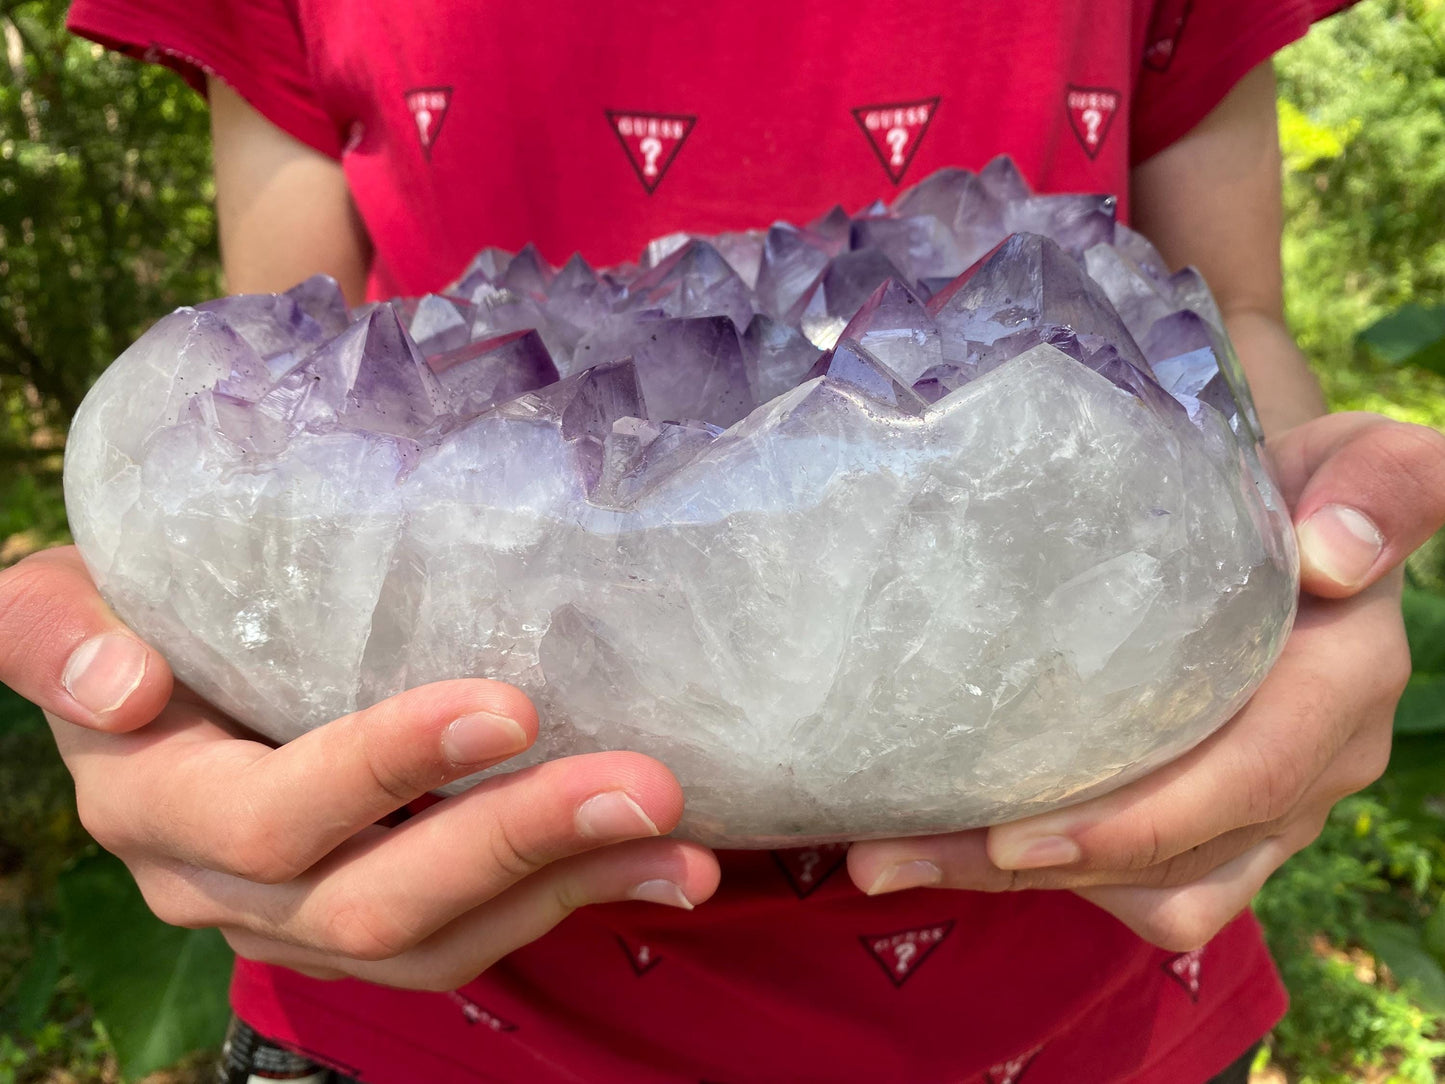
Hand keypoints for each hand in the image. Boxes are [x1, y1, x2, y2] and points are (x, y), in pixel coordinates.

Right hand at [3, 549, 717, 989]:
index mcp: (156, 806)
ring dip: (571, 890)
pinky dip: (571, 902)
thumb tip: (122, 684)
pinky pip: (470, 939)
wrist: (143, 683)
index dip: (388, 770)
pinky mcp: (367, 926)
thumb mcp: (59, 604)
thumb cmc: (123, 621)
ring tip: (683, 848)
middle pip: (377, 894)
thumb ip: (53, 633)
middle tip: (646, 783)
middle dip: (518, 838)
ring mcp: (301, 919)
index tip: (512, 706)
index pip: (276, 813)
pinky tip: (660, 867)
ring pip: (440, 939)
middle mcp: (224, 887)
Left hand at [848, 413, 1444, 951]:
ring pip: (1139, 888)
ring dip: (1006, 884)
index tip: (1016, 838)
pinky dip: (1035, 880)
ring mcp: (1258, 813)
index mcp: (1343, 683)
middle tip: (893, 854)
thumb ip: (1376, 484)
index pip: (1252, 774)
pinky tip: (940, 846)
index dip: (1140, 821)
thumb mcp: (1348, 461)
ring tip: (886, 857)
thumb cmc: (1290, 490)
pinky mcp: (1209, 831)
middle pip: (1171, 855)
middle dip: (1033, 866)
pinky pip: (1130, 890)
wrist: (1276, 533)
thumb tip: (1336, 555)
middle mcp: (1311, 768)